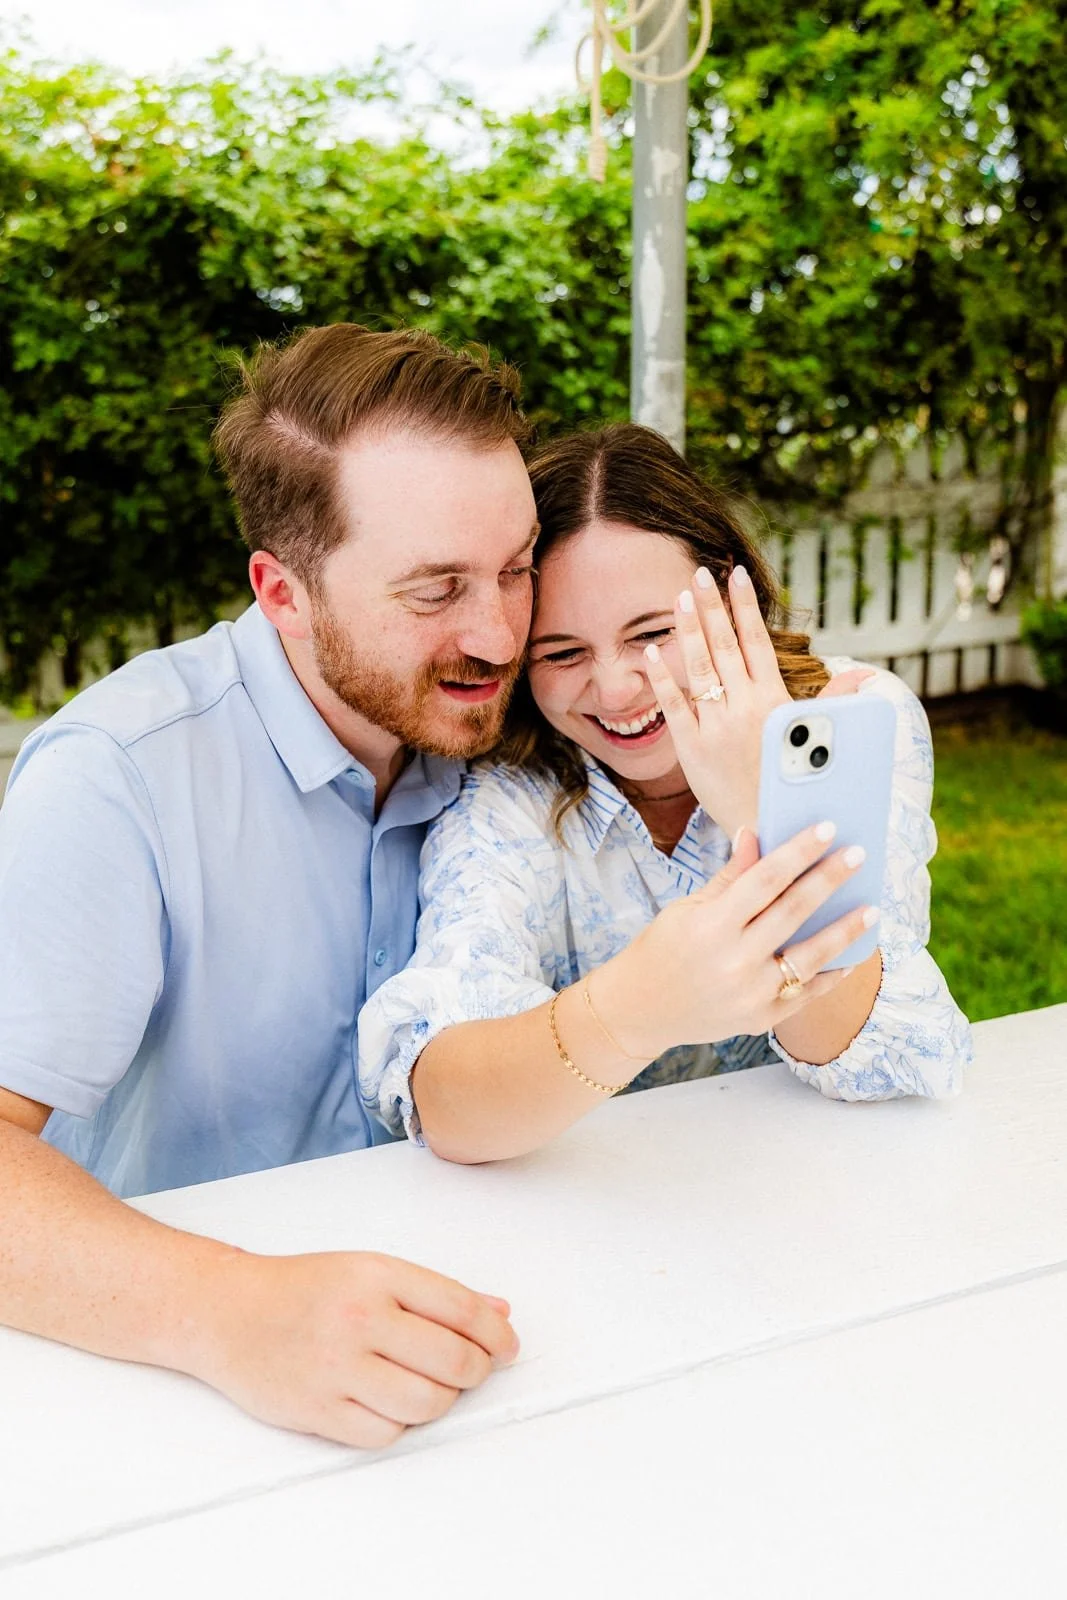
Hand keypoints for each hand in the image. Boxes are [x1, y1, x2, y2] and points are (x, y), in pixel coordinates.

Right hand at [190, 1249, 518, 1448]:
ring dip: (441, 1401)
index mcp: (377, 1276)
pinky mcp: (317, 1410)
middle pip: (453, 1362)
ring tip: (431, 1386)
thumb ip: (435, 1293)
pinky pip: (385, 1433)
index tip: (507, 1347)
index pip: (462, 1310)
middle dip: (476, 1371)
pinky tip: (391, 1403)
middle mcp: (359, 1319)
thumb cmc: (302, 1288)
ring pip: (426, 1404)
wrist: (228, 1312)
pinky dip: (399, 1424)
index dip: (496, 1335)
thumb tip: (497, 1313)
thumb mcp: (370, 1270)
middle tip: (473, 1369)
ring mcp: (337, 1368)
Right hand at [598, 822, 877, 1057]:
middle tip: (858, 854)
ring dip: (845, 931)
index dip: (798, 852)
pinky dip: (831, 975)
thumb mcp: (688, 908)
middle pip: (793, 912)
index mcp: (710, 925)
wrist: (640, 1009)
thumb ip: (729, 876)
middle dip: (829, 880)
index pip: (764, 879)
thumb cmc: (663, 949)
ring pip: (810, 957)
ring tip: (871, 908)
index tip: (827, 829)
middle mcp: (732, 961)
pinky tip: (851, 954)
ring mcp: (749, 994)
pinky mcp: (760, 1018)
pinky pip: (806, 994)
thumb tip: (756, 833)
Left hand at [642, 564, 872, 839]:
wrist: (768, 829)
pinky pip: (674, 705)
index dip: (745, 607)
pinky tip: (652, 652)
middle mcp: (744, 707)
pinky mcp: (690, 746)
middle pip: (724, 646)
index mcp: (774, 701)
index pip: (758, 642)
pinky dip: (663, 678)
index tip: (736, 575)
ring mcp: (715, 725)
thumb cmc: (792, 783)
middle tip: (699, 573)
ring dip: (688, 630)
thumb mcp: (814, 739)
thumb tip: (864, 677)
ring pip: (699, 668)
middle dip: (712, 606)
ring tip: (680, 597)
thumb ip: (831, 701)